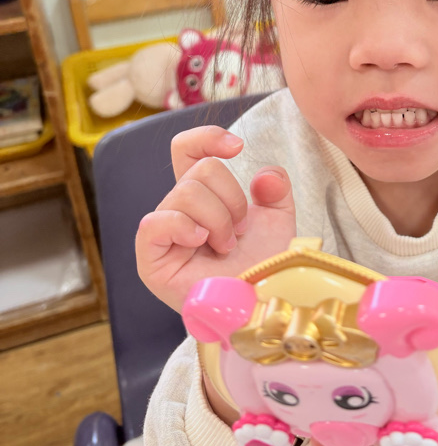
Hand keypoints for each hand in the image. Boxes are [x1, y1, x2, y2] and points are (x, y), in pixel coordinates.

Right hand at [136, 125, 296, 312]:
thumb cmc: (265, 267)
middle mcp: (178, 210)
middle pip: (198, 169)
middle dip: (231, 199)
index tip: (237, 147)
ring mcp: (161, 233)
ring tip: (226, 247)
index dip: (207, 139)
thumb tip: (264, 173)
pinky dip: (186, 227)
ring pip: (187, 192)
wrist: (259, 306)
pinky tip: (202, 243)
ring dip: (219, 220)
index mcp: (202, 197)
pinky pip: (157, 221)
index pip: (187, 150)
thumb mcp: (278, 220)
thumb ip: (275, 189)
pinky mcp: (150, 258)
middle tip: (239, 232)